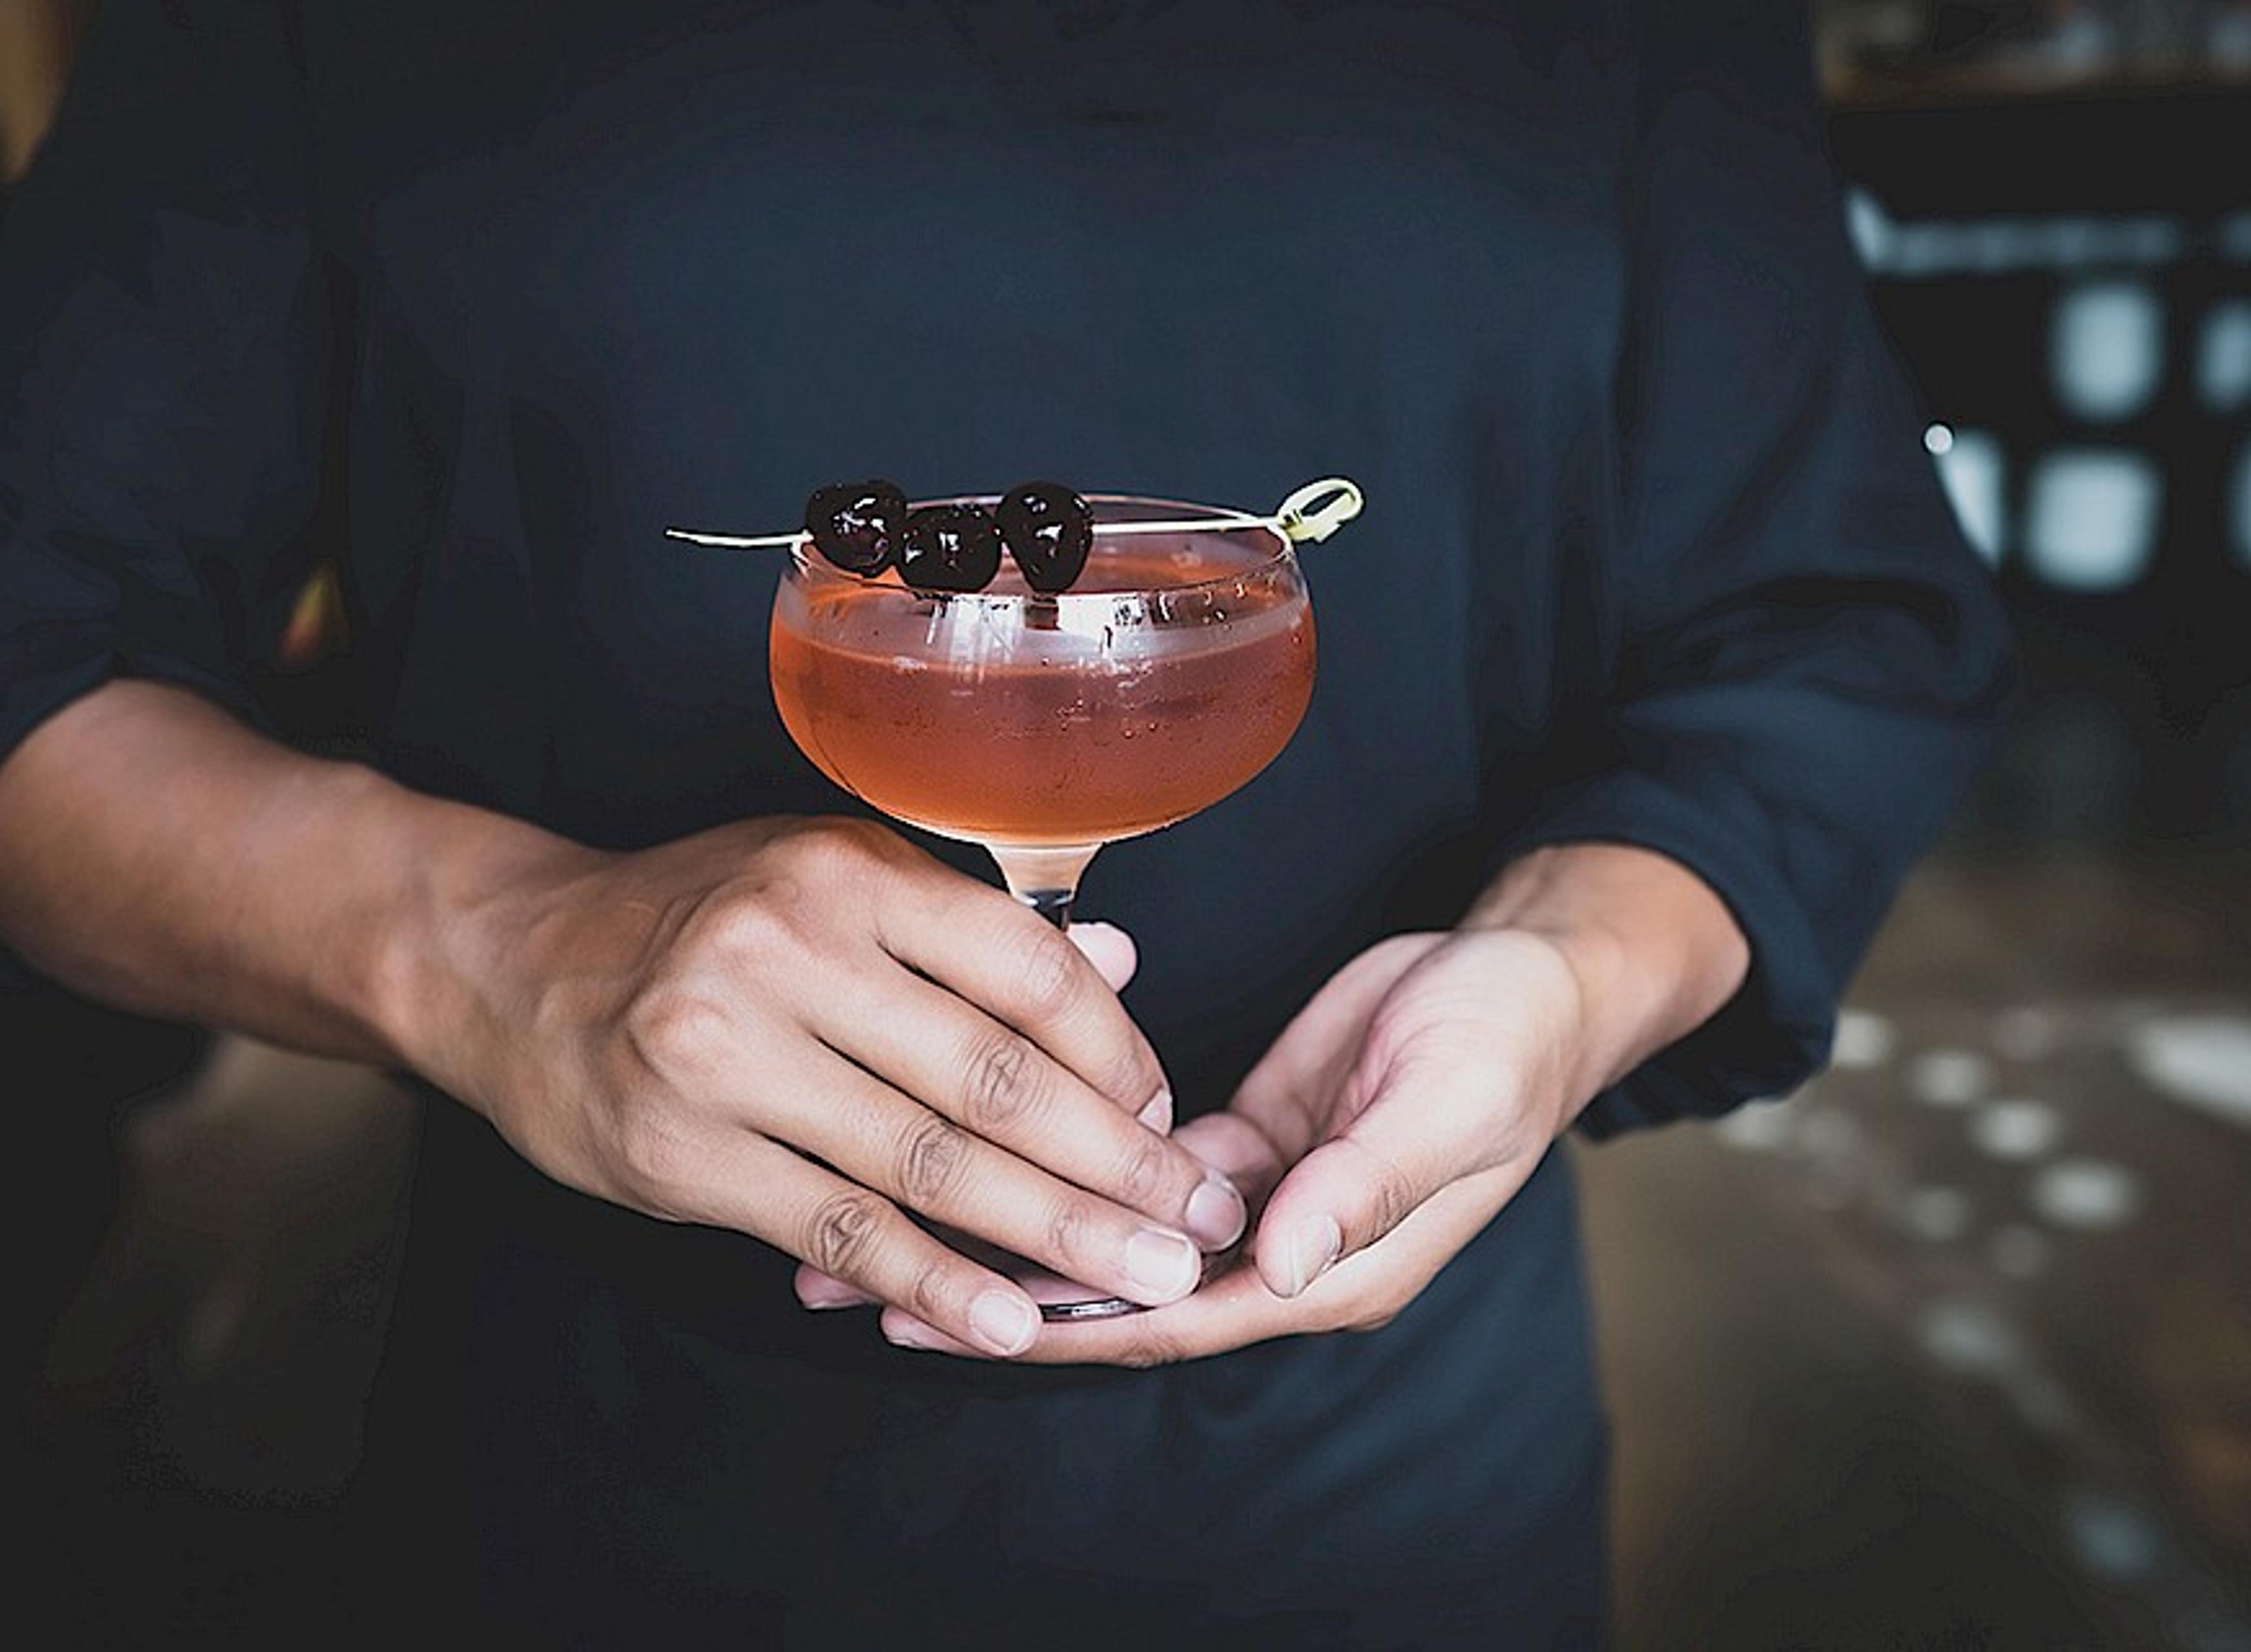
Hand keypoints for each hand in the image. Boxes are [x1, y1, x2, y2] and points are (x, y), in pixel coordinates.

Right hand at [413, 816, 1246, 1357]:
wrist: (513, 964)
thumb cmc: (699, 918)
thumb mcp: (830, 878)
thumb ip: (971, 929)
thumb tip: (1123, 962)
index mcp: (845, 873)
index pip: (1027, 971)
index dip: (1122, 1054)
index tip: (1173, 1117)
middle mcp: (788, 951)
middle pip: (997, 1076)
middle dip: (1118, 1162)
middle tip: (1202, 1217)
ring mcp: (728, 1057)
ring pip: (929, 1163)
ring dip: (1055, 1233)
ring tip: (1145, 1276)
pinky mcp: (682, 1154)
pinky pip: (840, 1233)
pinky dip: (936, 1283)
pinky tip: (1010, 1321)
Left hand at [864, 927, 1578, 1361]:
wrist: (1528, 974)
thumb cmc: (1505, 1040)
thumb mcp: (1448, 1104)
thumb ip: (1363, 1183)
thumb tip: (1275, 1259)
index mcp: (1331, 1267)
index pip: (1173, 1315)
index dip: (1064, 1319)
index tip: (954, 1311)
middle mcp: (1278, 1250)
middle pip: (1118, 1292)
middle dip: (995, 1293)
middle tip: (860, 1286)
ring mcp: (1251, 1195)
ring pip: (1107, 1234)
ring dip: (1007, 1232)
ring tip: (883, 1226)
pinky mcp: (1235, 1136)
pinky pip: (1128, 1170)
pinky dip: (1055, 1165)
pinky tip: (977, 1152)